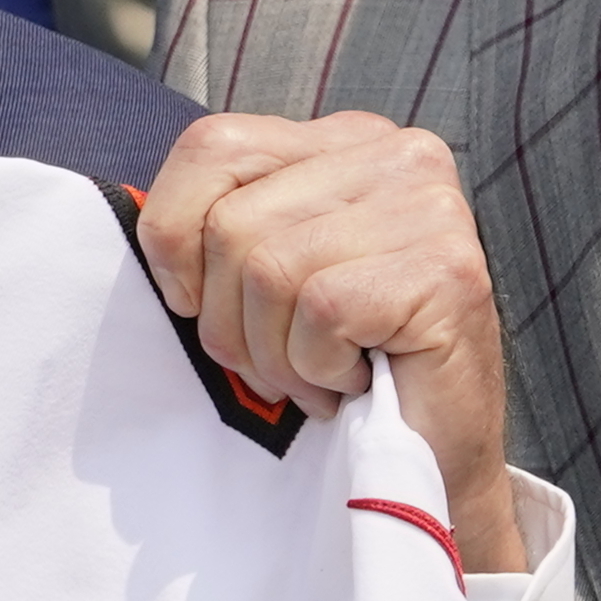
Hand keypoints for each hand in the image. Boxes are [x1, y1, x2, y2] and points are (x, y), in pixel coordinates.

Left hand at [136, 110, 527, 572]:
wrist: (436, 460)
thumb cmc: (345, 367)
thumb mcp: (269, 275)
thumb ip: (224, 227)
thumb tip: (152, 233)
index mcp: (346, 141)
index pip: (214, 146)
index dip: (174, 234)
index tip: (197, 304)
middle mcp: (396, 154)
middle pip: (233, 221)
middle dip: (231, 320)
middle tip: (282, 365)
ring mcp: (430, 208)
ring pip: (270, 269)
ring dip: (278, 356)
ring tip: (321, 378)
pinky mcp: (447, 269)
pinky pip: (320, 312)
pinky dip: (320, 370)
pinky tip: (357, 381)